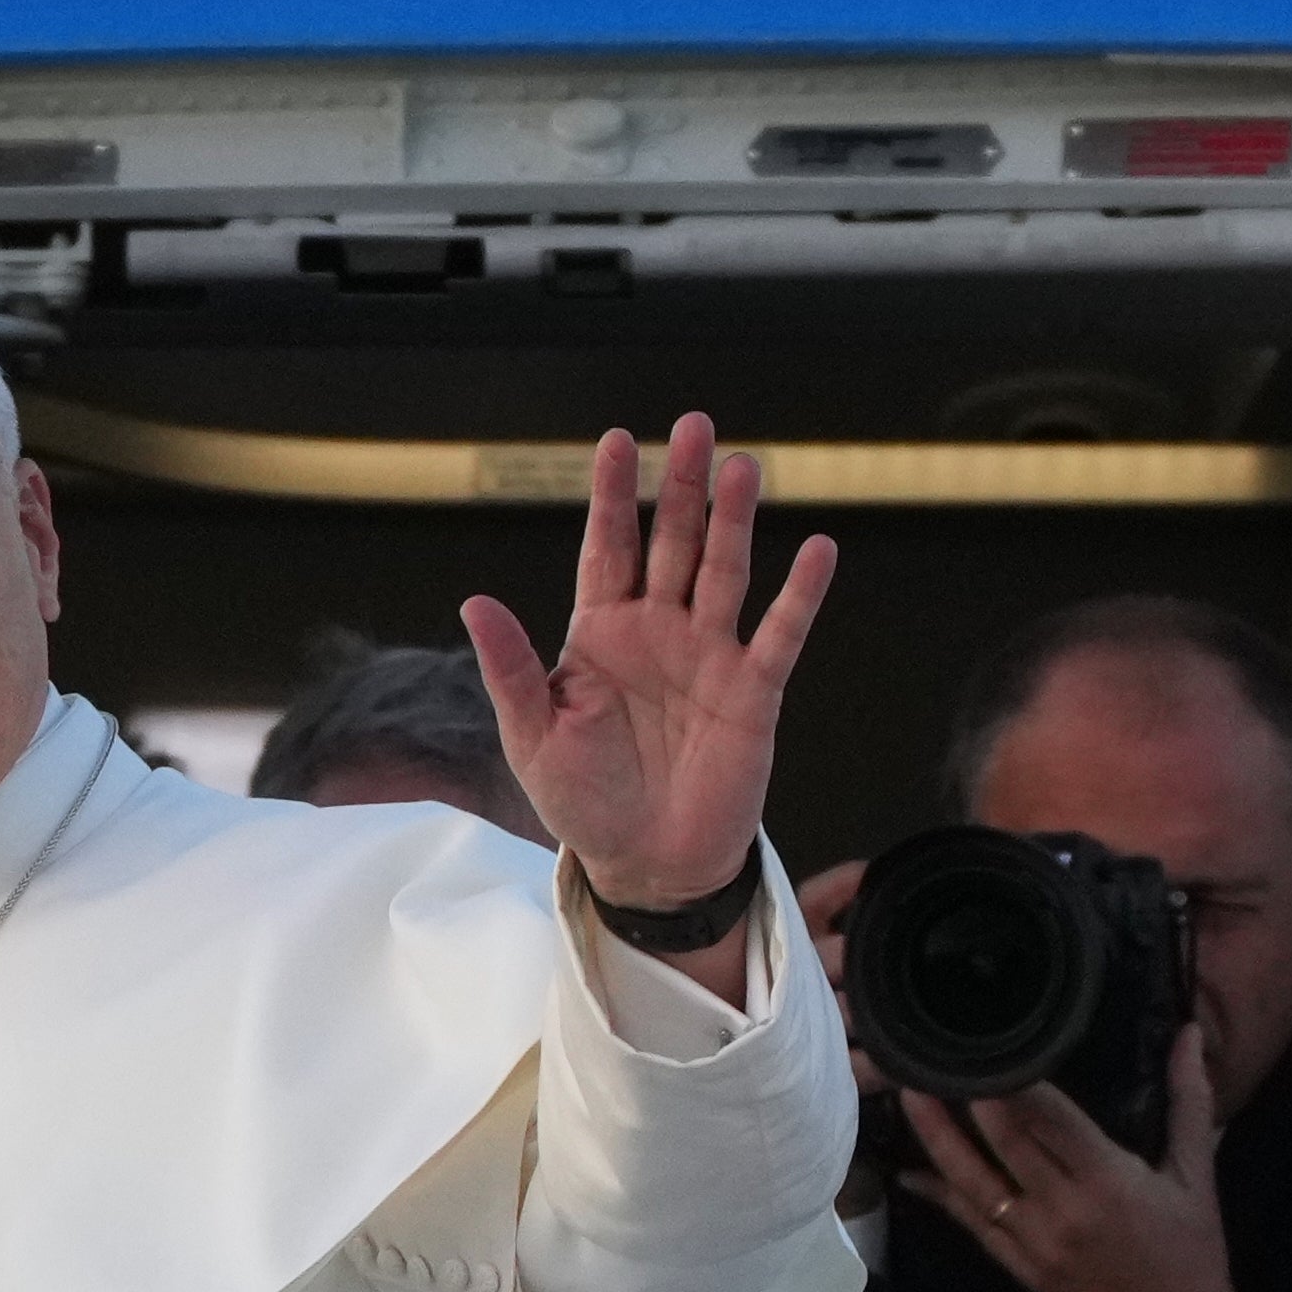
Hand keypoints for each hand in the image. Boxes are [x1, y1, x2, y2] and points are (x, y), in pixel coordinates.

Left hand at [462, 413, 837, 1000]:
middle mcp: (658, 632)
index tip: (615, 440)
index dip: (612, 495)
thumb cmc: (584, 803)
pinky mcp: (752, 692)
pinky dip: (800, 595)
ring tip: (742, 467)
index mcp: (600, 634)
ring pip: (723, 572)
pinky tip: (817, 549)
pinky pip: (779, 635)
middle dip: (682, 486)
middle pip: (672, 542)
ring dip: (733, 522)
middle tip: (693, 426)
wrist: (645, 865)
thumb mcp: (533, 738)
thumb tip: (474, 602)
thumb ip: (511, 669)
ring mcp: (708, 656)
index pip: (608, 547)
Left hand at [894, 1026, 1239, 1291]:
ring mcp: (1033, 1241)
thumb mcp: (1197, 1176)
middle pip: (1001, 1141)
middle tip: (933, 1051)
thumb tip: (1190, 1032)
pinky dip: (938, 1194)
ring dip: (937, 1137)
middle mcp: (1061, 1209)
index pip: (1048, 1118)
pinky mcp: (1017, 1267)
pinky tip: (909, 1170)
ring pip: (972, 1181)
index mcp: (1107, 1181)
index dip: (1012, 1080)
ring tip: (910, 1093)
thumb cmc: (1191, 1256)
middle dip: (965, 1094)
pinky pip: (970, 1224)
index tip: (986, 1039)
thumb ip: (1190, 1100)